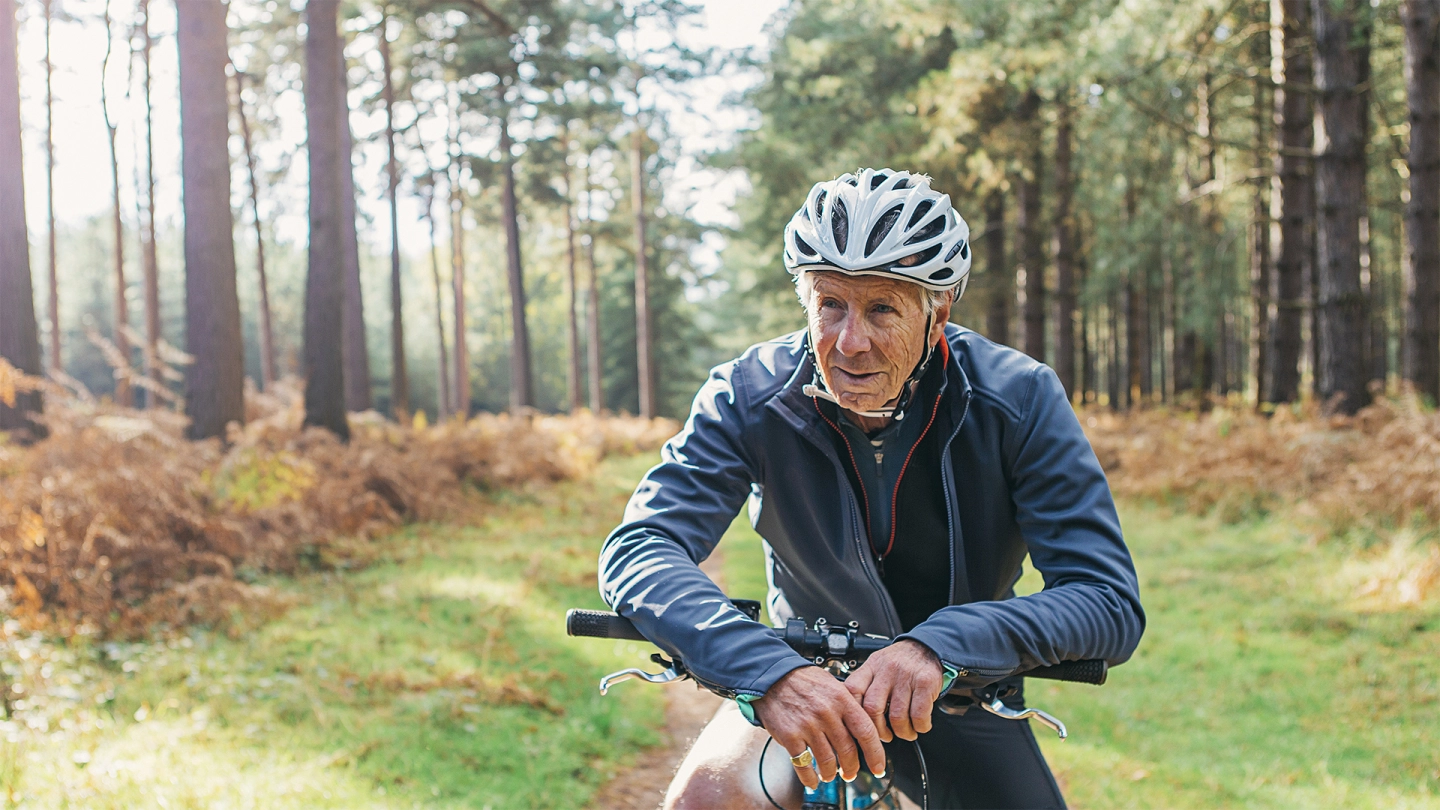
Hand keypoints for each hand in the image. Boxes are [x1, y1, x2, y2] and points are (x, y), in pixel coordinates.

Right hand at [751, 665, 886, 788]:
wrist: (773, 676)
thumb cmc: (803, 680)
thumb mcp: (832, 684)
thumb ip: (848, 704)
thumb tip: (863, 727)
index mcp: (841, 699)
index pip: (866, 731)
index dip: (875, 754)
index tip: (878, 767)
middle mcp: (827, 713)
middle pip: (848, 750)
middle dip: (852, 768)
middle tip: (851, 773)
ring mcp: (808, 725)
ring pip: (827, 760)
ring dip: (831, 773)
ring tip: (830, 775)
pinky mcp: (790, 735)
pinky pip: (803, 764)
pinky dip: (809, 777)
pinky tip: (812, 780)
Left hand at [843, 639, 943, 741]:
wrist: (927, 647)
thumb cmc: (900, 661)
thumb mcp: (877, 665)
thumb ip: (865, 685)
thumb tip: (855, 715)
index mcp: (871, 666)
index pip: (852, 690)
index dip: (854, 713)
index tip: (860, 726)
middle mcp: (887, 670)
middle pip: (872, 708)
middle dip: (879, 730)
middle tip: (886, 736)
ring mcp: (906, 676)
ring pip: (897, 716)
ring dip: (902, 732)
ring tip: (905, 732)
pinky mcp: (925, 682)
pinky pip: (919, 715)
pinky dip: (919, 727)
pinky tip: (919, 726)